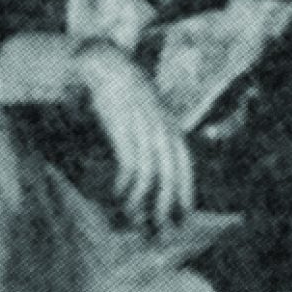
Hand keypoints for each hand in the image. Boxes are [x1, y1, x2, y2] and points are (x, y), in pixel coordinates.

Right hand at [77, 42, 193, 229]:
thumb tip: (148, 168)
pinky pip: (130, 163)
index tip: (183, 216)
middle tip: (162, 228)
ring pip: (152, 172)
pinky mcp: (124, 128)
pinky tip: (118, 194)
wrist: (105, 63)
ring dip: (143, 199)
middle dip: (168, 203)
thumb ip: (150, 137)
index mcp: (169, 124)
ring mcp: (144, 127)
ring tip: (134, 217)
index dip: (185, 190)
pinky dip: (126, 183)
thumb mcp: (144, 113)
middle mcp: (162, 127)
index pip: (184, 163)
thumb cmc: (122, 91)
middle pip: (172, 173)